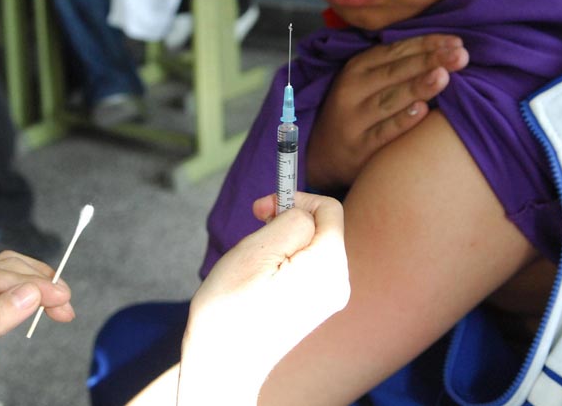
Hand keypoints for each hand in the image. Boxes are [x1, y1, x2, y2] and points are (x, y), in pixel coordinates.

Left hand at [0, 251, 73, 405]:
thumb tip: (30, 294)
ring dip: (39, 287)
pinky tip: (47, 307)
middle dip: (38, 283)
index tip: (59, 295)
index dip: (29, 283)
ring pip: (12, 277)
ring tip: (62, 305)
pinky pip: (11, 295)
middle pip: (5, 270)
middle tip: (65, 301)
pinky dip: (33, 298)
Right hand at [178, 193, 348, 402]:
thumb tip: (305, 212)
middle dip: (288, 222)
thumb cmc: (232, 307)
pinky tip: (263, 280)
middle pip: (322, 227)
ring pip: (312, 246)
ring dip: (283, 243)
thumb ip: (290, 221)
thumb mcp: (257, 249)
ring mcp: (330, 298)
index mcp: (329, 265)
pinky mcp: (317, 307)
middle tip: (254, 234)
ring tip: (255, 265)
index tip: (262, 210)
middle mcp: (338, 282)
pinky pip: (307, 266)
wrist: (223, 362)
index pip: (328, 209)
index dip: (295, 199)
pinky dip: (285, 262)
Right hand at [308, 34, 467, 187]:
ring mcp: (353, 119)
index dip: (426, 44)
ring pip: (389, 100)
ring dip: (417, 87)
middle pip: (394, 72)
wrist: (323, 154)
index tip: (457, 42)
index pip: (395, 51)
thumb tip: (444, 50)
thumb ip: (396, 67)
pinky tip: (422, 111)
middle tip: (461, 56)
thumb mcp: (365, 83)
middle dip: (429, 61)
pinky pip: (382, 132)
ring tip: (444, 76)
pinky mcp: (357, 147)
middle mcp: (352, 90)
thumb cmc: (357, 111)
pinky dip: (401, 122)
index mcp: (356, 68)